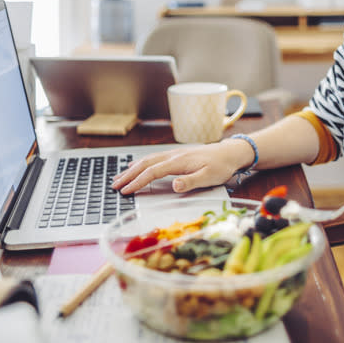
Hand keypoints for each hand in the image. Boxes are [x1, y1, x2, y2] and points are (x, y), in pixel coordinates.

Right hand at [111, 139, 251, 193]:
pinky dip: (140, 163)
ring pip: (147, 160)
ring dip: (131, 168)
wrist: (229, 153)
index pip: (152, 172)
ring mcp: (173, 154)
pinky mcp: (176, 155)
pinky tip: (135, 166)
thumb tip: (174, 185)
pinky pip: (153, 158)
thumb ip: (191, 181)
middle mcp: (173, 156)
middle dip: (128, 175)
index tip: (125, 190)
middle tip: (114, 185)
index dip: (137, 182)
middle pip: (145, 164)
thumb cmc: (221, 166)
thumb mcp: (209, 177)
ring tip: (119, 177)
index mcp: (178, 162)